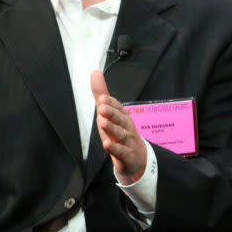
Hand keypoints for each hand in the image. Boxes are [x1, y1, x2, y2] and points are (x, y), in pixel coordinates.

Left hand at [91, 70, 146, 184]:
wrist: (136, 159)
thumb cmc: (120, 133)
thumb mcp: (109, 112)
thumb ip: (101, 93)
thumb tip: (95, 72)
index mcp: (122, 116)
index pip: (118, 107)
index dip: (111, 103)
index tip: (102, 97)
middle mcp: (126, 127)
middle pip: (120, 119)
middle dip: (112, 113)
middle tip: (102, 107)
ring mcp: (128, 141)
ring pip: (121, 134)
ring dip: (112, 128)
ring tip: (102, 123)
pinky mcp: (127, 156)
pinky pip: (121, 152)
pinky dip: (114, 148)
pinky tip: (107, 144)